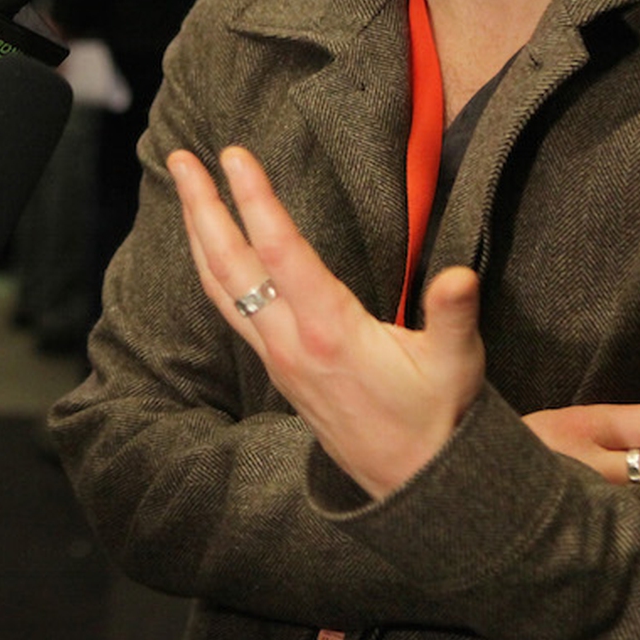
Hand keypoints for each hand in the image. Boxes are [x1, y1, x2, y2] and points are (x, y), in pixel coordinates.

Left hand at [171, 145, 484, 499]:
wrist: (412, 486)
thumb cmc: (437, 420)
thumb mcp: (458, 366)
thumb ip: (453, 316)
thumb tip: (458, 277)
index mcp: (330, 331)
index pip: (280, 251)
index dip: (255, 198)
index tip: (233, 154)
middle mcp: (290, 342)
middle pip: (229, 264)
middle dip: (201, 206)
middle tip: (180, 158)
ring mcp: (276, 357)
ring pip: (220, 287)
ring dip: (198, 233)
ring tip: (185, 188)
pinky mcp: (276, 368)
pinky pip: (229, 308)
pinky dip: (212, 267)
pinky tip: (210, 247)